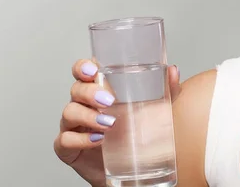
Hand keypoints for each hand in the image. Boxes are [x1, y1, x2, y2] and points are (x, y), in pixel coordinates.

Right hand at [53, 59, 181, 185]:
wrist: (129, 173)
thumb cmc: (136, 136)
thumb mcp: (154, 113)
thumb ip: (165, 92)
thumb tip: (173, 71)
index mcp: (98, 91)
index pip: (83, 71)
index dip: (83, 67)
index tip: (92, 69)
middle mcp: (83, 105)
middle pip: (76, 89)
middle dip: (89, 92)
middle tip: (108, 100)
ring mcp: (74, 126)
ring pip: (69, 112)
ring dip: (87, 116)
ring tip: (108, 123)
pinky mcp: (69, 148)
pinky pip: (65, 140)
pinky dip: (81, 139)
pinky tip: (97, 140)